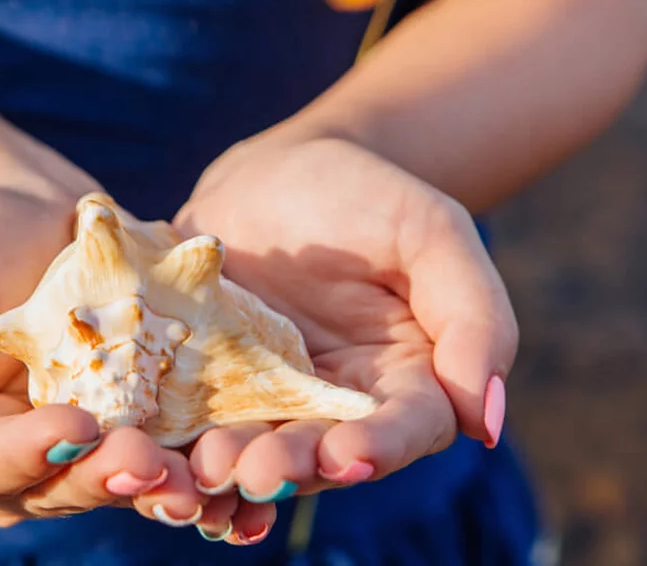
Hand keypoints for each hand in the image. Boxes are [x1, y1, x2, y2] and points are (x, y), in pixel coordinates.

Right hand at [0, 185, 206, 535]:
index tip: (72, 426)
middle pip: (59, 488)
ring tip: (190, 475)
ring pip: (119, 478)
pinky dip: (195, 459)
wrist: (31, 212)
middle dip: (102, 476)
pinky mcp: (145, 418)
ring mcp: (92, 444)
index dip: (27, 455)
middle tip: (143, 460)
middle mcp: (27, 462)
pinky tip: (226, 456)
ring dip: (156, 483)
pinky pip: (169, 448)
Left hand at [172, 137, 516, 535]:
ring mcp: (269, 399)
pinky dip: (182, 444)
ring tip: (209, 467)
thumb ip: (474, 318)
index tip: (349, 455)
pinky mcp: (210, 385)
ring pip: (257, 446)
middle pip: (323, 453)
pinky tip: (161, 454)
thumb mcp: (432, 233)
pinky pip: (198, 421)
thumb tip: (484, 421)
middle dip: (294, 468)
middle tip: (260, 473)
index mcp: (405, 379)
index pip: (405, 429)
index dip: (380, 447)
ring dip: (233, 466)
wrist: (277, 171)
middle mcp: (337, 405)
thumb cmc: (367, 194)